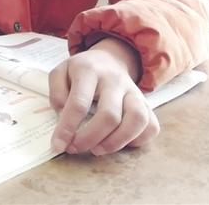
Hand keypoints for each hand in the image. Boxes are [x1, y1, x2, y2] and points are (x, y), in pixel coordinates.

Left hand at [48, 37, 159, 155]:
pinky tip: (120, 143)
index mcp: (89, 70)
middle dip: (90, 139)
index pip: (79, 103)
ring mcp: (134, 91)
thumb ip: (56, 92)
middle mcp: (115, 80)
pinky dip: (138, 140)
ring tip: (98, 149)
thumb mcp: (60, 72)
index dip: (67, 128)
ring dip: (116, 142)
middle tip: (75, 148)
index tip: (58, 145)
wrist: (110, 59)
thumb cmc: (81, 72)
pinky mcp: (146, 103)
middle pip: (109, 115)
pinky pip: (151, 126)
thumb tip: (63, 115)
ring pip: (136, 120)